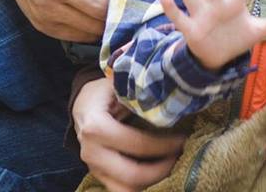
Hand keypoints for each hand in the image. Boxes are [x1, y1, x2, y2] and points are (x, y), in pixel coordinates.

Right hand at [0, 0, 130, 38]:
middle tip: (147, 0)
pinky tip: (107, 14)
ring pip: (94, 26)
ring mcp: (45, 7)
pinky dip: (97, 27)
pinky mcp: (42, 23)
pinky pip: (80, 35)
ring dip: (115, 20)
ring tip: (131, 8)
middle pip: (104, 7)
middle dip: (129, 4)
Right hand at [72, 77, 183, 191]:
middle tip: (179, 155)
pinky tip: (157, 171)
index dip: (164, 145)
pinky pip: (121, 189)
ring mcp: (94, 168)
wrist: (82, 104)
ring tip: (170, 164)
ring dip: (152, 181)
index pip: (138, 145)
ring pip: (126, 189)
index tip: (183, 139)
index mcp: (97, 128)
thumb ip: (139, 92)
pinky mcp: (98, 176)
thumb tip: (170, 94)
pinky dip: (141, 184)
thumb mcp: (118, 85)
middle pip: (132, 175)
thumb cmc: (103, 92)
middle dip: (161, 169)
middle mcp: (92, 153)